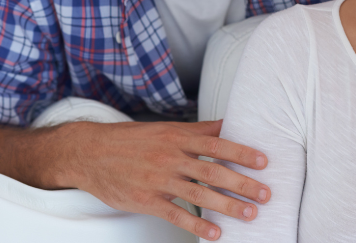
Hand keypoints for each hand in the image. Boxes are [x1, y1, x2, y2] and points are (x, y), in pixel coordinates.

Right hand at [61, 119, 269, 240]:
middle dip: (242, 183)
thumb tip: (228, 123)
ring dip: (227, 206)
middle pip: (212, 171)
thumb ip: (198, 130)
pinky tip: (215, 234)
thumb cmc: (132, 140)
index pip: (216, 144)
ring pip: (199, 194)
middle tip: (265, 193)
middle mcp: (171, 158)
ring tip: (249, 214)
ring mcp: (158, 179)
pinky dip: (197, 225)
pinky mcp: (146, 200)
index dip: (241, 152)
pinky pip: (175, 214)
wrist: (89, 152)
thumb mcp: (166, 129)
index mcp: (178, 138)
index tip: (263, 161)